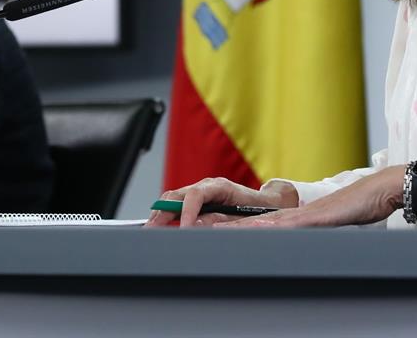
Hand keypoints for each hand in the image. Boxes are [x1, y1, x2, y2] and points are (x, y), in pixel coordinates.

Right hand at [145, 177, 298, 227]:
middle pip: (177, 195)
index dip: (187, 212)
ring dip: (160, 214)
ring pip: (172, 199)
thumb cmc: (259, 210)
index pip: (196, 195)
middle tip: (151, 230)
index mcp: (220, 186)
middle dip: (163, 212)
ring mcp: (200, 192)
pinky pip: (176, 205)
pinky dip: (165, 215)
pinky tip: (156, 227)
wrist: (268, 203)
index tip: (183, 228)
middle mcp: (206, 186)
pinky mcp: (196, 201)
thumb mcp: (243, 217)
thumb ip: (220, 220)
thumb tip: (196, 224)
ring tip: (148, 231)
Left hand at [217, 166, 406, 228]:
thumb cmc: (357, 207)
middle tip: (197, 226)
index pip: (257, 223)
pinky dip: (271, 227)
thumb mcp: (329, 224)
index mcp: (295, 217)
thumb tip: (302, 238)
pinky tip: (256, 229)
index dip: (233, 226)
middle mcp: (294, 214)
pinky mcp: (317, 217)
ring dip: (238, 226)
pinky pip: (290, 224)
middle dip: (225, 224)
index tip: (209, 229)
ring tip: (212, 228)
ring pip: (264, 222)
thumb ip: (312, 229)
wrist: (379, 191)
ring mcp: (304, 214)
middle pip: (253, 221)